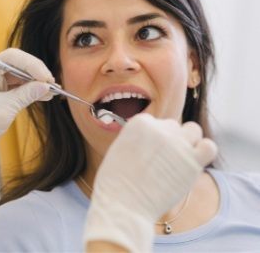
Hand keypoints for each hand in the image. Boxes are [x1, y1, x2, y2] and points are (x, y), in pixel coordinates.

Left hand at [0, 48, 53, 198]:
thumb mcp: (6, 109)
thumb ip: (27, 94)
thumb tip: (46, 86)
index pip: (13, 57)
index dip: (33, 65)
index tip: (47, 78)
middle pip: (17, 63)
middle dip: (35, 73)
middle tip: (51, 84)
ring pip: (18, 75)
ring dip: (34, 82)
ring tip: (51, 91)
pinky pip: (15, 85)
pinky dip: (28, 90)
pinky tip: (42, 95)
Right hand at [84, 114, 216, 251]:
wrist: (123, 204)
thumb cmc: (116, 181)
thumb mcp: (120, 148)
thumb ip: (138, 137)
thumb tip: (152, 139)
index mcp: (140, 122)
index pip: (154, 122)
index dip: (152, 138)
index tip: (148, 153)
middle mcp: (160, 128)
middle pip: (173, 126)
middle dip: (169, 141)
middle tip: (161, 161)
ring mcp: (178, 144)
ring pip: (193, 130)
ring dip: (188, 141)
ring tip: (179, 159)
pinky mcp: (193, 162)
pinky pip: (209, 147)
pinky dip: (204, 151)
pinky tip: (193, 162)